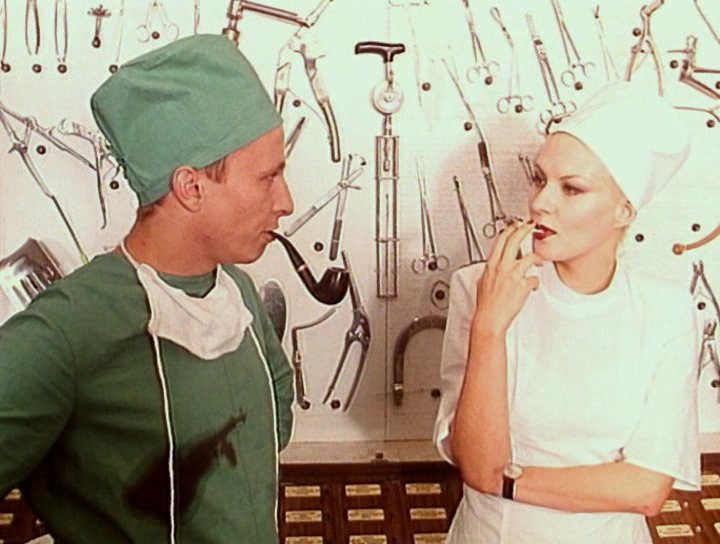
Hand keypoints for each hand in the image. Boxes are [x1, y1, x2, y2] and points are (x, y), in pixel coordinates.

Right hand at [472, 221, 540, 335]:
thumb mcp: (482, 282)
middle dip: (524, 229)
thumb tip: (493, 267)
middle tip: (531, 225)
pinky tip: (531, 287)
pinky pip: (534, 279)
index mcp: (491, 265)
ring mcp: (513, 275)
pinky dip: (534, 283)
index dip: (510, 229)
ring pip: (529, 256)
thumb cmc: (485, 305)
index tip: (516, 225)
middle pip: (514, 240)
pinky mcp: (522, 285)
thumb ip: (490, 271)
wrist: (489, 319)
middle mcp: (502, 266)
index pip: (501, 240)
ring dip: (536, 258)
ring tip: (538, 260)